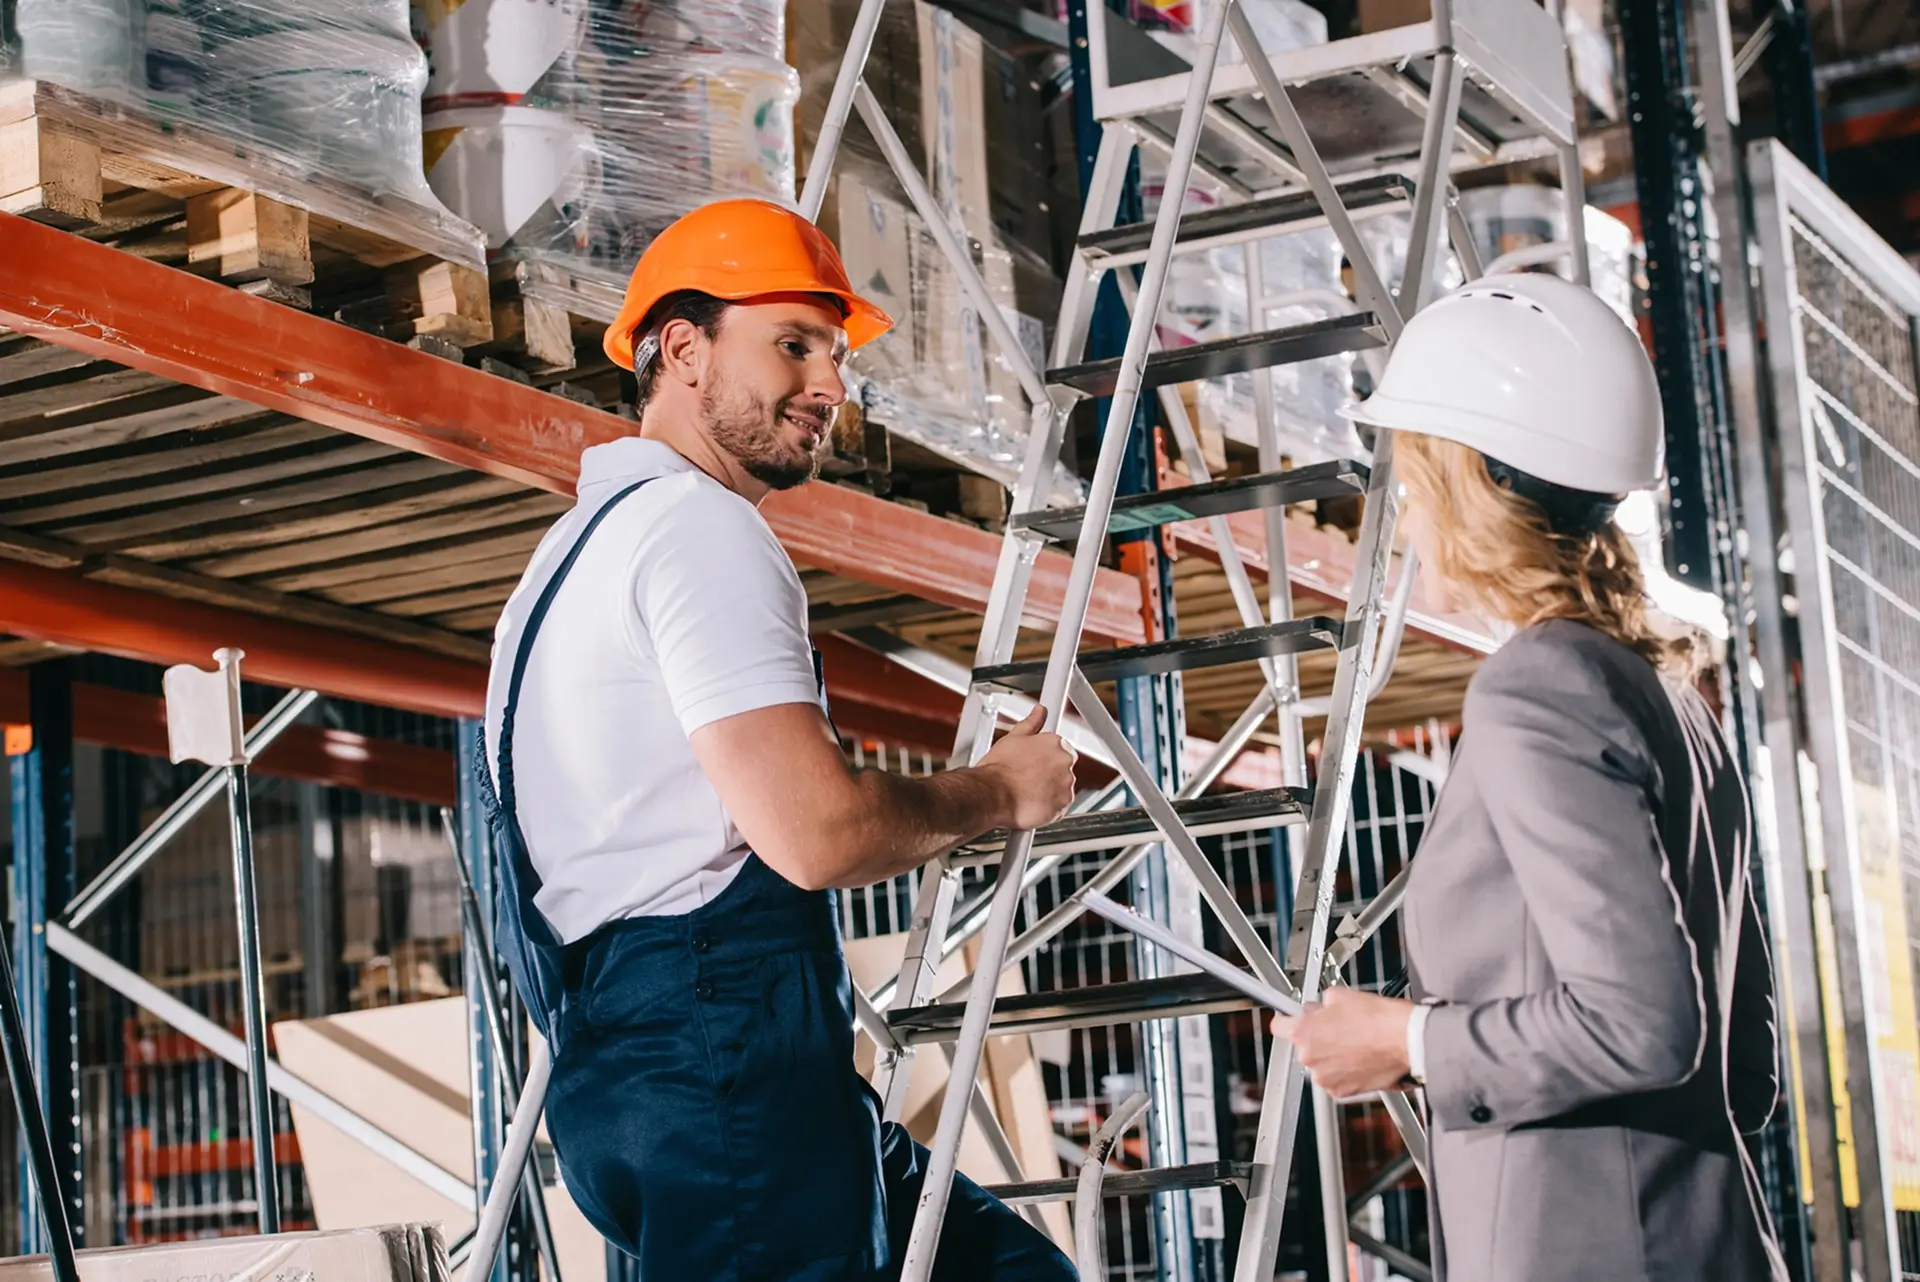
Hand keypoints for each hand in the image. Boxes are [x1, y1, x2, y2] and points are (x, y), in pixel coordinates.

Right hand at [976, 707, 1076, 830]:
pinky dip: (1049, 807)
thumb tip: (1039, 711)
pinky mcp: (1063, 805)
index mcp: (1055, 743)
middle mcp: (1064, 761)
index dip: (1045, 759)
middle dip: (1047, 774)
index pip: (1060, 749)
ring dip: (1049, 790)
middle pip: (1062, 769)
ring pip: (1062, 788)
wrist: (993, 793)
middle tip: (1027, 778)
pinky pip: (1060, 807)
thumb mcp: (1013, 738)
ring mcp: (1065, 784)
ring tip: (1027, 791)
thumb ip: (1031, 723)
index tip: (1035, 765)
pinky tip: (1032, 802)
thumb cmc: (999, 768)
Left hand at [1271, 988, 1414, 1098]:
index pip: (1278, 1026)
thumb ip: (1319, 1005)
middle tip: (1339, 1028)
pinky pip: (1336, 1078)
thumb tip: (1316, 1010)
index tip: (1291, 1018)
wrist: (1405, 1041)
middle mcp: (1309, 1058)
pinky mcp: (1342, 1092)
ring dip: (1332, 1055)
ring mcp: (1325, 1078)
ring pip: (1321, 1063)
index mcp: (1303, 1032)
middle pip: (1303, 1046)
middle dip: (1317, 1037)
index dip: (1286, 1019)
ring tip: (1355, 1042)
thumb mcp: (1339, 995)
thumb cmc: (1377, 1018)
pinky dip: (1345, 1070)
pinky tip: (1361, 1057)